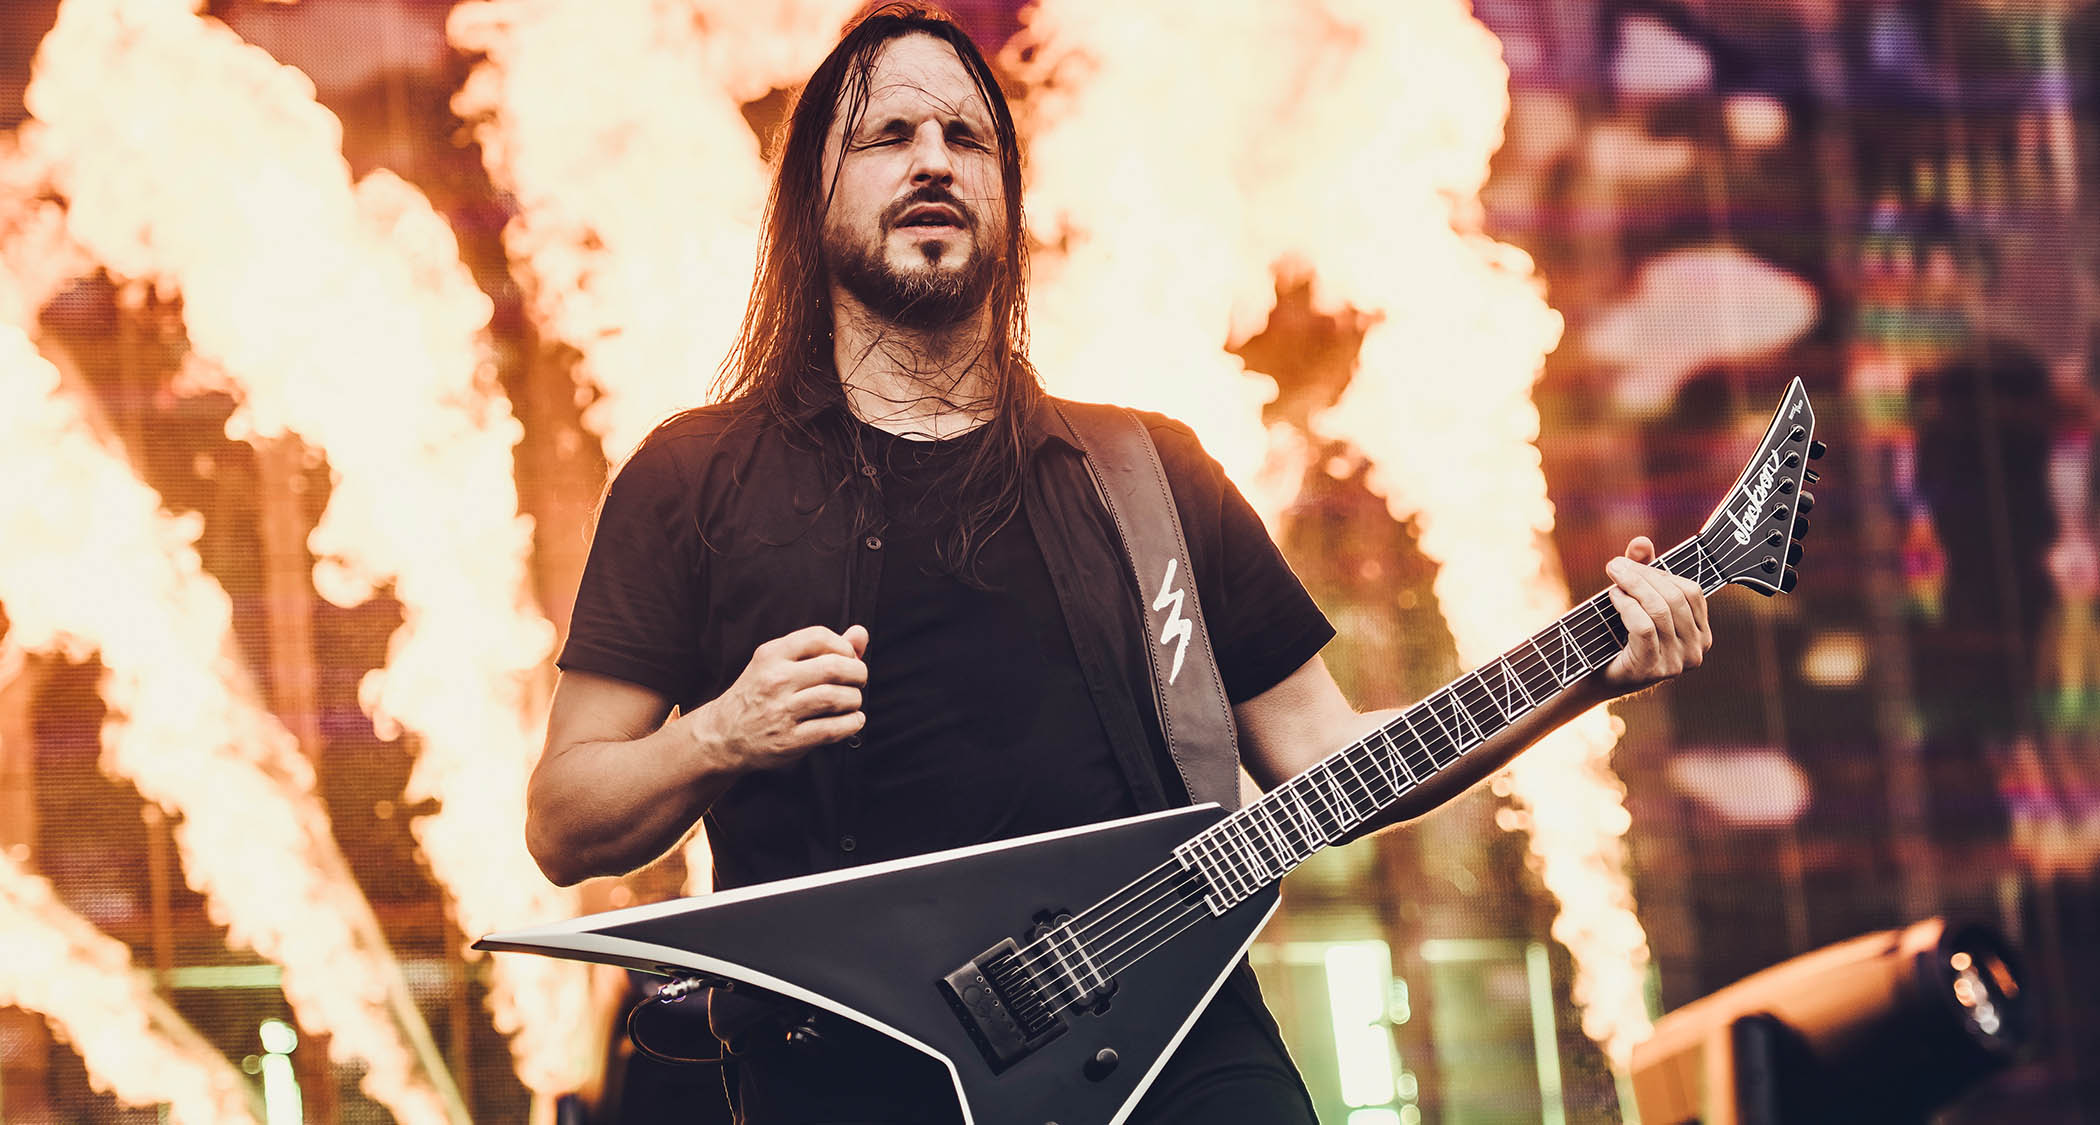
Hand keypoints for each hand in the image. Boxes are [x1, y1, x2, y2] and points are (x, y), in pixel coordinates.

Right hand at [696, 624, 868, 770]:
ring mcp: (781, 711)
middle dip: (858, 673)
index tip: (849, 658)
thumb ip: (821, 648)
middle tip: (858, 680)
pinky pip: (833, 729)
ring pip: (836, 698)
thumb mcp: (778, 663)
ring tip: (852, 702)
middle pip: (834, 668)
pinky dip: (852, 724)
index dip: (844, 647)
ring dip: (855, 700)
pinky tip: (851, 720)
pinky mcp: (789, 740)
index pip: (819, 637)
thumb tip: (860, 634)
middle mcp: (775, 680)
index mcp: (772, 655)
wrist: (722, 734)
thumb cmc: (757, 695)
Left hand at [1600, 536, 1711, 691]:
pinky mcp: (1653, 669)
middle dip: (1642, 575)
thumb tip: (1641, 541)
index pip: (1691, 591)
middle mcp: (1696, 650)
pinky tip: (1613, 597)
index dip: (1661, 572)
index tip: (1633, 562)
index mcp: (1701, 633)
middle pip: (1675, 597)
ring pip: (1659, 610)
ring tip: (1613, 578)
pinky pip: (1644, 627)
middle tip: (1615, 565)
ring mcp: (1677, 663)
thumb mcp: (1635, 599)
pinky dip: (1627, 606)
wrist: (1595, 676)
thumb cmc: (1618, 636)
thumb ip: (1643, 570)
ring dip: (1632, 587)